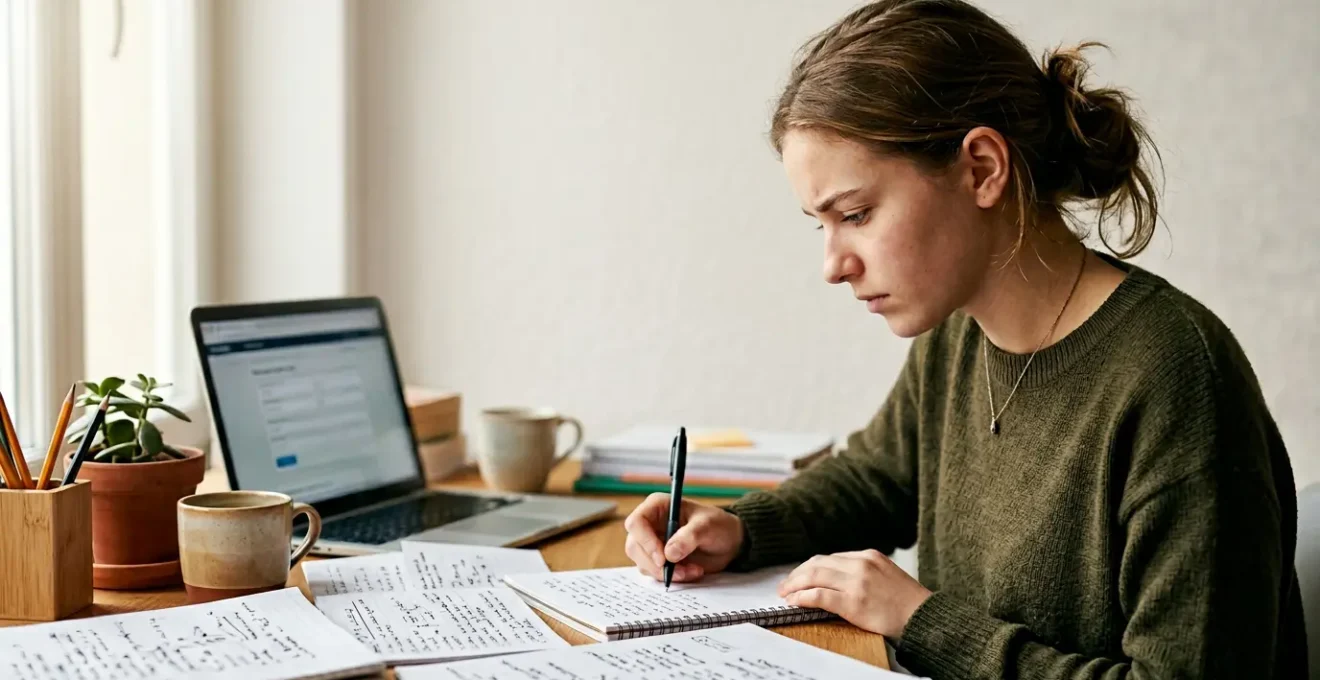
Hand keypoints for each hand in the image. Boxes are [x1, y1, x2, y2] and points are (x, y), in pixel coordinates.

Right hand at [623, 493, 744, 582]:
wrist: (728, 542)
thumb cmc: (718, 525)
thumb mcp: (708, 526)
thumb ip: (689, 537)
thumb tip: (669, 554)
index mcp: (657, 507)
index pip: (636, 523)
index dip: (645, 541)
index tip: (663, 558)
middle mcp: (650, 524)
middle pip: (635, 547)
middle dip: (656, 563)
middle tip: (680, 570)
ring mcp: (652, 543)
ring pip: (643, 563)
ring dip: (666, 573)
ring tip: (693, 570)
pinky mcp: (658, 560)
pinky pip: (654, 573)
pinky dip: (672, 577)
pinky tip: (692, 571)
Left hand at [777, 549, 931, 639]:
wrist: (924, 617)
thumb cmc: (906, 602)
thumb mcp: (885, 574)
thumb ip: (863, 572)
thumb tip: (836, 578)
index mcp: (868, 556)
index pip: (829, 558)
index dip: (810, 568)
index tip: (799, 576)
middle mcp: (861, 564)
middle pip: (817, 564)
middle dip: (797, 574)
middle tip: (785, 585)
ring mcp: (856, 582)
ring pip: (814, 576)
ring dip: (795, 585)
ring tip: (785, 593)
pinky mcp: (853, 602)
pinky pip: (819, 595)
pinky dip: (802, 597)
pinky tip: (794, 602)